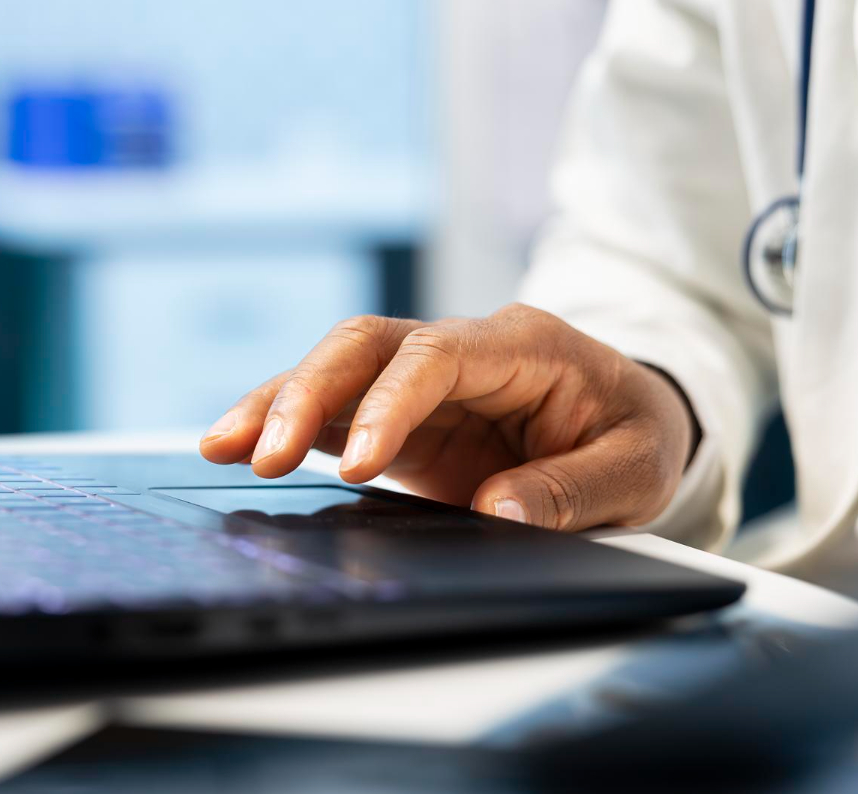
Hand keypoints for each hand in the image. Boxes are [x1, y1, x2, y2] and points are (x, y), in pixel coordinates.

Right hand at [198, 304, 695, 529]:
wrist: (626, 418)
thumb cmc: (634, 432)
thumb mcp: (636, 466)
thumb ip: (575, 488)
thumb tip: (500, 512)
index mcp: (523, 345)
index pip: (439, 356)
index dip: (392, 403)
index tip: (362, 466)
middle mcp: (460, 350)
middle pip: (366, 346)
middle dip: (309, 393)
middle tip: (265, 453)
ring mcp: (422, 380)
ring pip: (335, 370)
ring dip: (277, 404)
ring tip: (221, 447)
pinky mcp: (398, 415)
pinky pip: (333, 410)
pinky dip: (286, 426)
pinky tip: (236, 449)